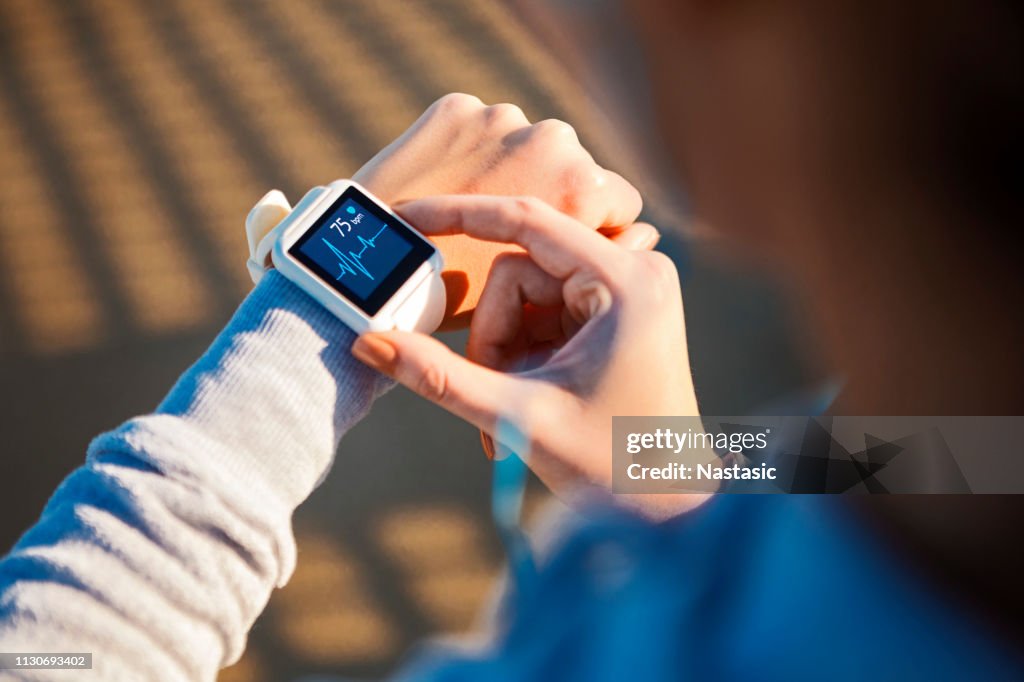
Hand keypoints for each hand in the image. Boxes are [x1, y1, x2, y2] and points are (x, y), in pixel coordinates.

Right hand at [351, 196, 706, 518]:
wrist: (669, 510)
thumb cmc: (613, 468)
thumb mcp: (519, 416)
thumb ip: (437, 376)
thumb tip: (367, 342)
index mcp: (625, 281)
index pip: (526, 221)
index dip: (459, 215)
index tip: (407, 216)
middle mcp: (632, 274)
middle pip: (518, 275)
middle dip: (493, 337)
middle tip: (494, 398)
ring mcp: (624, 294)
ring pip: (524, 299)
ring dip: (504, 354)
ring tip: (514, 416)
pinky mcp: (613, 316)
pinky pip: (543, 316)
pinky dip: (522, 356)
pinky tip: (530, 400)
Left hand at [352, 93, 642, 328]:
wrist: (368, 265)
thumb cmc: (460, 298)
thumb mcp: (538, 296)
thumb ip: (588, 260)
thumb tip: (642, 241)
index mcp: (583, 189)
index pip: (621, 203)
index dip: (595, 232)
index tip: (562, 254)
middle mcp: (554, 141)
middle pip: (577, 171)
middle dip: (555, 198)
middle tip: (511, 244)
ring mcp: (503, 117)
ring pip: (528, 148)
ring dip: (513, 174)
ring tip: (472, 221)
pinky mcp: (457, 106)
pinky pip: (481, 131)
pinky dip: (469, 156)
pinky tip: (445, 192)